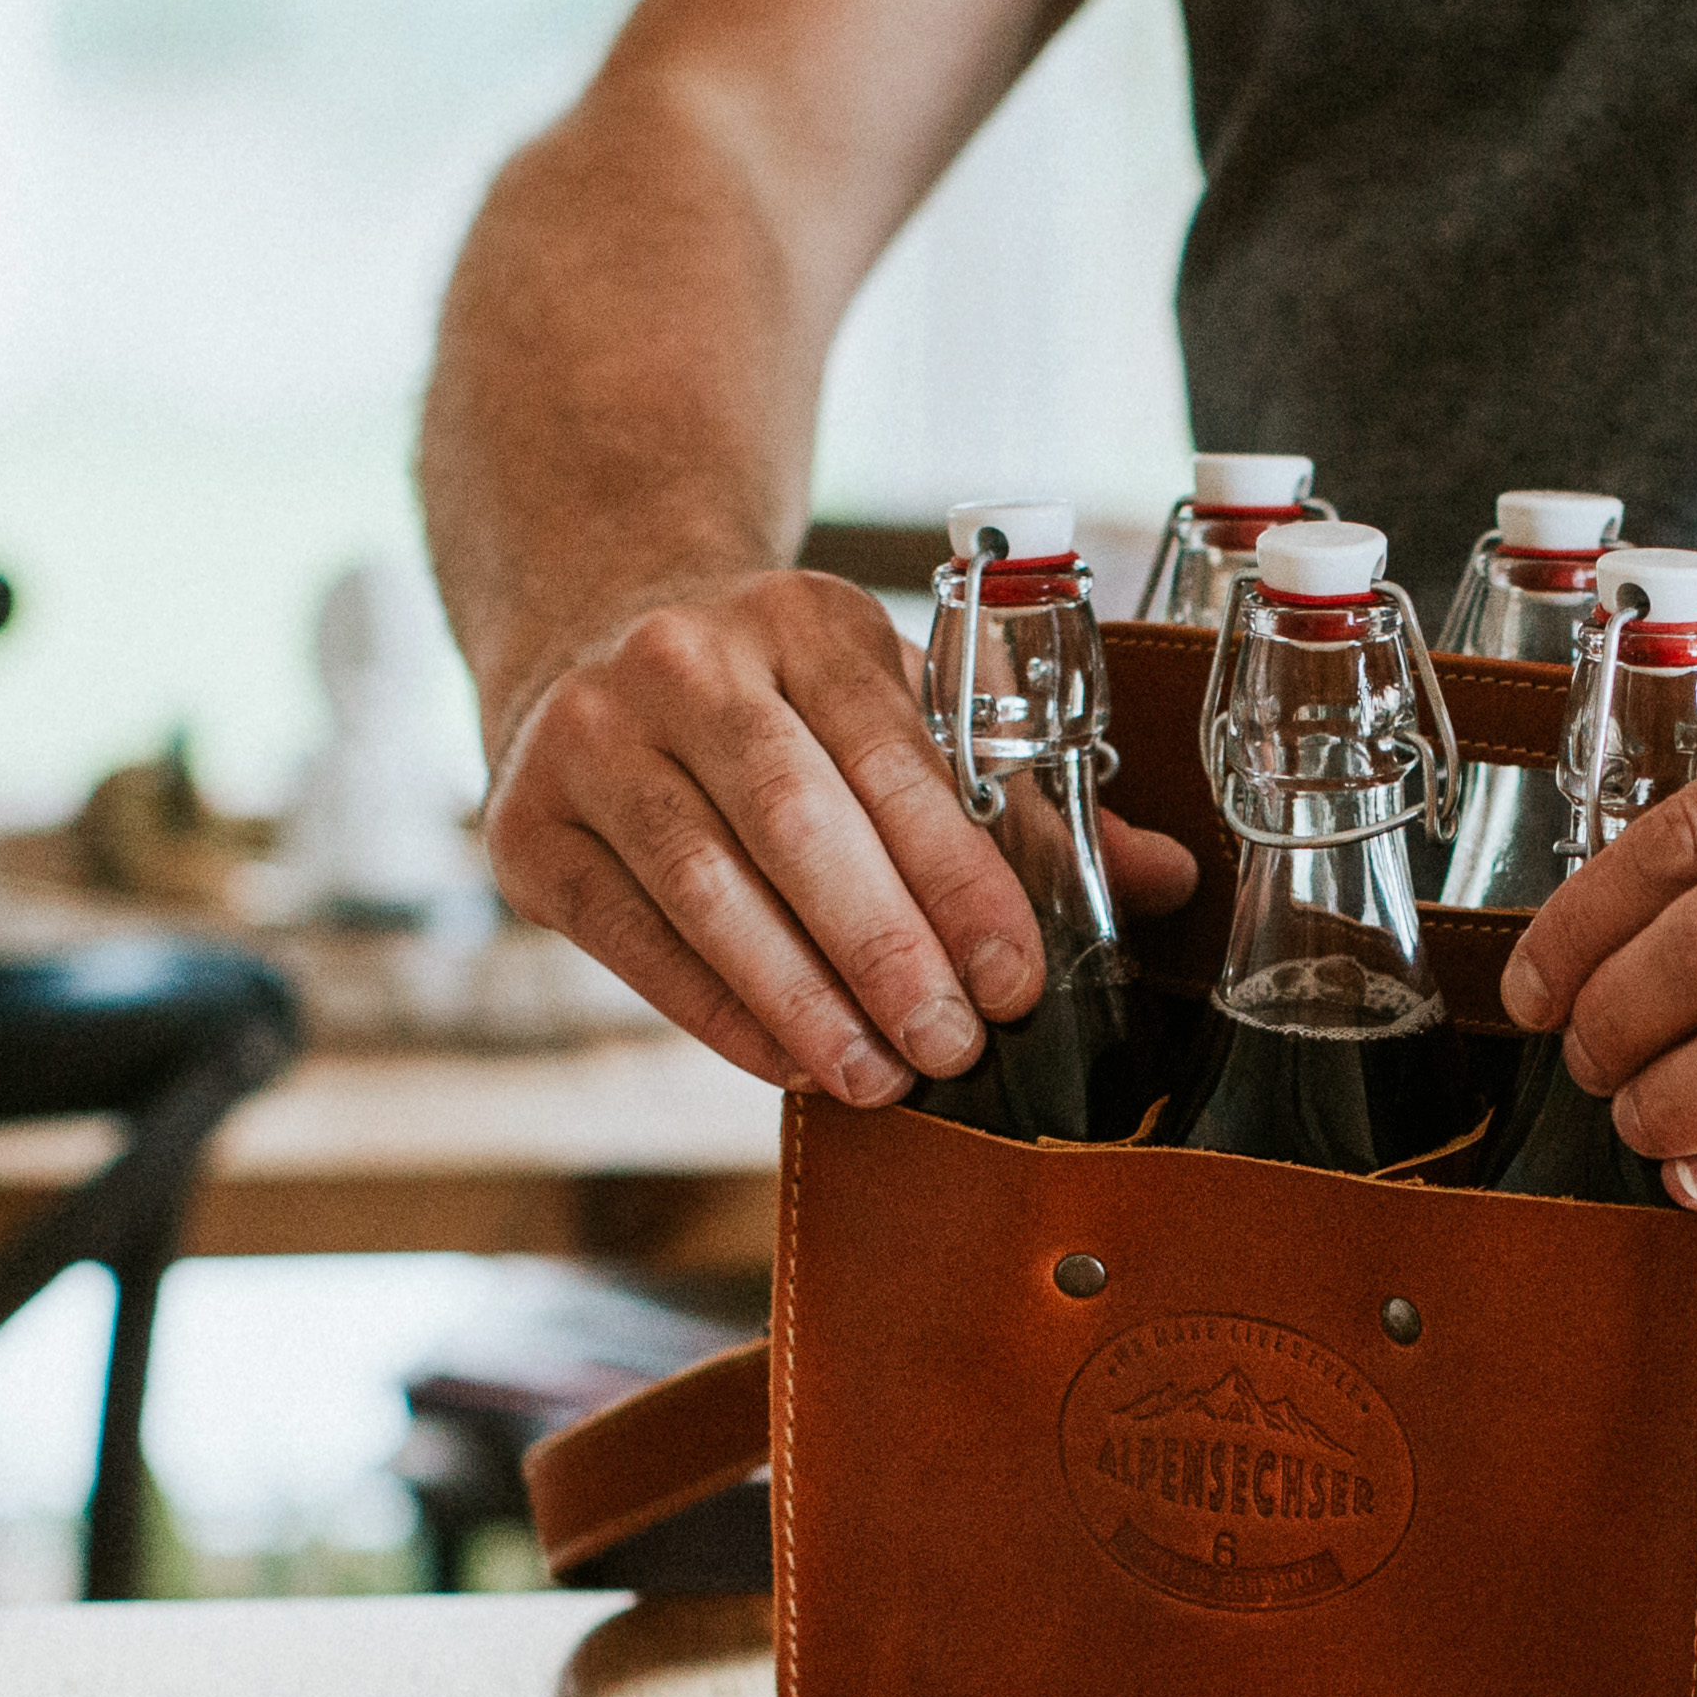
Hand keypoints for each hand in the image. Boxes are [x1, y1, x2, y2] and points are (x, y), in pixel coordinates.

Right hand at [481, 567, 1197, 1100]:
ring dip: (802, 996)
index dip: (963, 877)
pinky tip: (790, 1061)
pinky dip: (718, 1010)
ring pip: (707, 885)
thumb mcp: (894, 700)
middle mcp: (684, 661)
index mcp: (806, 619)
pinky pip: (636, 938)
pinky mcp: (531, 827)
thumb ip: (1021, 793)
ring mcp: (591, 738)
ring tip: (880, 1077)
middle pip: (797, 819)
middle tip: (955, 1046)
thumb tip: (1165, 877)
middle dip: (886, 946)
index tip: (1019, 978)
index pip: (897, 758)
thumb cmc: (779, 695)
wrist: (591, 629)